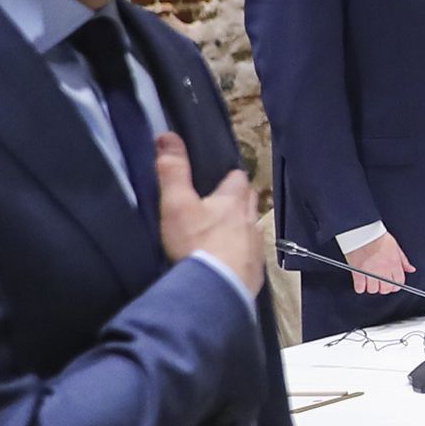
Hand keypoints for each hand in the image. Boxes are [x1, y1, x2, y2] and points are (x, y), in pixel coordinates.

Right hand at [154, 134, 262, 295]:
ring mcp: (257, 249)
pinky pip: (252, 258)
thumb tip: (167, 135)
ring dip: (241, 229)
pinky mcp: (257, 273)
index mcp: (234, 201)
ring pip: (252, 230)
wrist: (216, 290)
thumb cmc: (195, 243)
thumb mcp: (176, 204)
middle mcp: (251, 221)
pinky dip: (242, 256)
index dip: (229, 178)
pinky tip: (229, 263)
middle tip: (220, 205)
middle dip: (238, 200)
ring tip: (223, 235)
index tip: (218, 180)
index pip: (238, 179)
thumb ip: (172, 171)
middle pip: (250, 202)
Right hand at [342, 231, 410, 295]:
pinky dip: (360, 287)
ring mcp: (370, 271)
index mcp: (394, 263)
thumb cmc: (376, 236)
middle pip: (386, 289)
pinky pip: (360, 288)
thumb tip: (410, 269)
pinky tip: (360, 283)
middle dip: (384, 288)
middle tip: (380, 283)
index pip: (399, 283)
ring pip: (373, 290)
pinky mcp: (357, 272)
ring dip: (371, 287)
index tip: (391, 285)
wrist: (361, 230)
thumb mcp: (395, 246)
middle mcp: (383, 269)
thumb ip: (403, 260)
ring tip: (369, 282)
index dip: (395, 286)